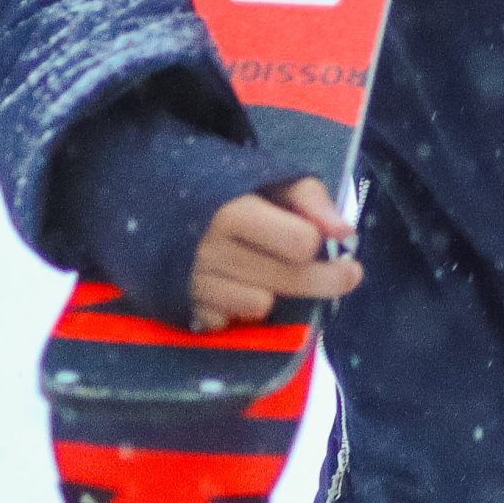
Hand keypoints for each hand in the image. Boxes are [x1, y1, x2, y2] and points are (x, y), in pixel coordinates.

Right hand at [187, 176, 360, 330]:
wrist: (154, 204)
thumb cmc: (222, 190)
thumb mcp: (267, 179)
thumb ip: (310, 199)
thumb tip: (346, 233)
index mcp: (231, 212)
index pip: (299, 242)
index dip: (315, 240)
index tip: (319, 237)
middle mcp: (210, 252)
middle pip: (290, 279)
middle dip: (325, 278)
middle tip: (349, 275)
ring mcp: (195, 285)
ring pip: (262, 305)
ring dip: (273, 292)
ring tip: (264, 270)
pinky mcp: (185, 310)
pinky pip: (233, 323)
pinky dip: (241, 310)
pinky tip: (236, 287)